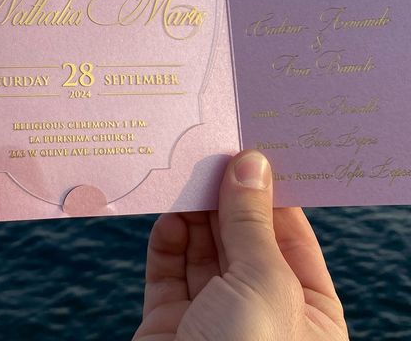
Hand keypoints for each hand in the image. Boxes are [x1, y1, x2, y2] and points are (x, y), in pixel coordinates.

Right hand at [133, 150, 348, 340]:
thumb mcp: (263, 284)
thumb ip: (252, 222)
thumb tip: (251, 163)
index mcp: (306, 314)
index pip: (290, 238)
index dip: (271, 192)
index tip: (251, 148)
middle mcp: (260, 313)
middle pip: (242, 239)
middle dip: (226, 198)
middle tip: (209, 150)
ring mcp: (212, 318)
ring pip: (202, 250)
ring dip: (193, 212)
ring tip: (185, 171)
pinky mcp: (169, 323)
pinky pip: (167, 270)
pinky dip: (167, 238)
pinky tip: (169, 212)